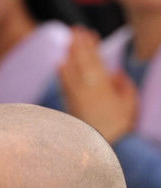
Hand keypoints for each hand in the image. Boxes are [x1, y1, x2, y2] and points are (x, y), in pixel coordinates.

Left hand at [60, 27, 137, 143]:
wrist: (99, 151)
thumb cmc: (119, 128)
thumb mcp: (129, 105)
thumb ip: (123, 86)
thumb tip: (115, 74)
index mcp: (102, 85)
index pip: (93, 60)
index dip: (88, 45)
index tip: (85, 34)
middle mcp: (85, 90)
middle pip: (80, 63)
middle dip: (77, 47)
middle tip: (74, 34)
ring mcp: (75, 99)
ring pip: (70, 73)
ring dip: (68, 57)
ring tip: (67, 46)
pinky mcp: (69, 108)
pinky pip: (65, 86)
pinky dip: (62, 73)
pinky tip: (60, 66)